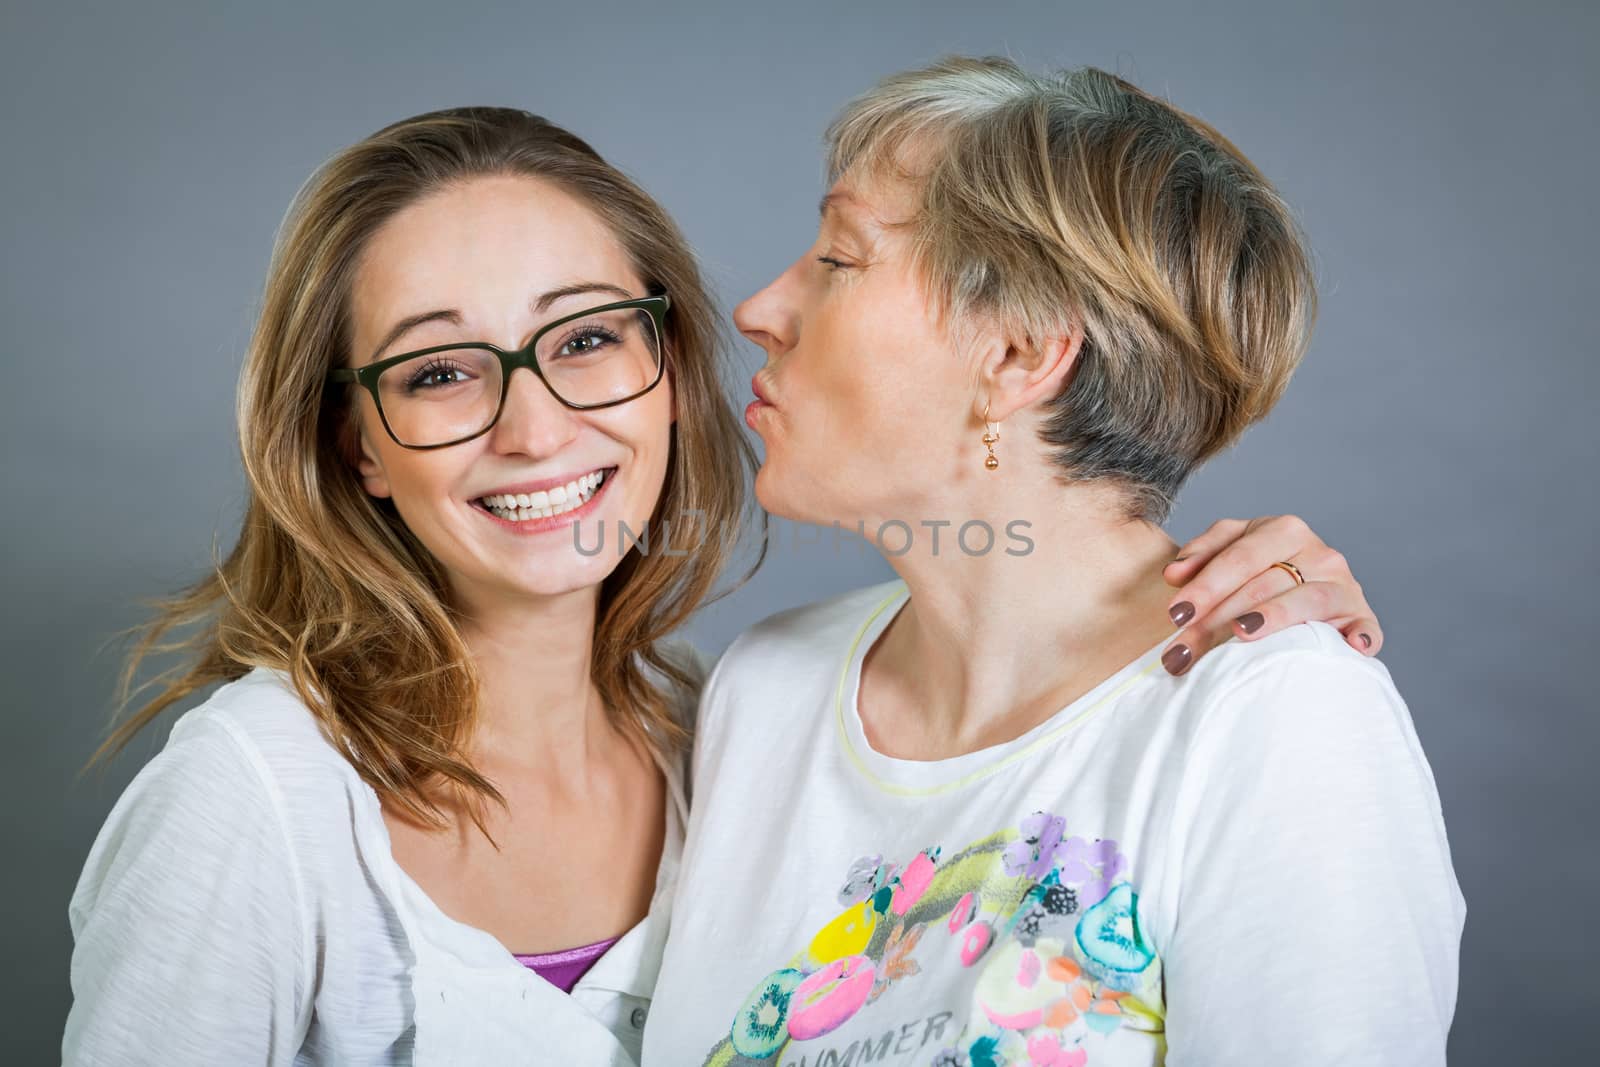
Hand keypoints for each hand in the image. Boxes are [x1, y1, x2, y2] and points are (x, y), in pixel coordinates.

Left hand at [1159, 515, 1379, 674]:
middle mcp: (1317, 552)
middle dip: (1218, 618)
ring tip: (1242, 634)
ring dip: (1272, 619)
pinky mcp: (1360, 615)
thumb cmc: (1257, 573)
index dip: (1205, 585)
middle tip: (1184, 648)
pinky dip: (1360, 634)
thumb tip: (1174, 574)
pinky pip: (1364, 624)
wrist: (1304, 588)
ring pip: (1305, 600)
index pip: (1239, 558)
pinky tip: (1350, 645)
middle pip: (1263, 584)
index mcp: (1283, 530)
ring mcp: (1343, 583)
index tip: (1175, 614)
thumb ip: (1201, 556)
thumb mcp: (1228, 553)